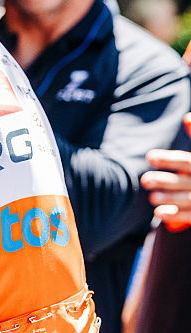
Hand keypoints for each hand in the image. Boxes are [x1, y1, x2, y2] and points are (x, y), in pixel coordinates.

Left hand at [142, 113, 190, 230]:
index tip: (150, 156)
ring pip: (189, 199)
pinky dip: (177, 215)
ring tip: (152, 198)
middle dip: (166, 181)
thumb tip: (187, 117)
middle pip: (187, 181)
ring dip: (170, 199)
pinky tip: (160, 214)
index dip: (169, 160)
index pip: (187, 162)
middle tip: (145, 180)